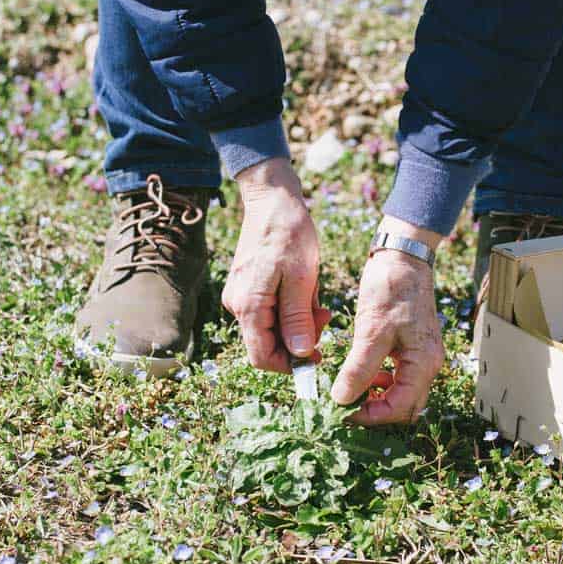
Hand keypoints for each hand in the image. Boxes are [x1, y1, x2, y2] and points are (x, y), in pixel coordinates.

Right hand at [222, 157, 329, 372]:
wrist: (272, 198)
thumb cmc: (288, 232)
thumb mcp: (302, 277)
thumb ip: (298, 318)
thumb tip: (300, 354)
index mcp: (248, 305)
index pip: (262, 357)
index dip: (290, 365)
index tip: (317, 356)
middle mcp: (238, 305)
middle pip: (267, 344)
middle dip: (298, 339)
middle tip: (324, 316)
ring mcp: (241, 295)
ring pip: (271, 328)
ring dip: (298, 322)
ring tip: (316, 297)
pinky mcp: (249, 286)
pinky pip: (270, 310)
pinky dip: (291, 308)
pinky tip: (305, 289)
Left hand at [331, 219, 443, 426]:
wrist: (402, 256)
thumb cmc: (391, 289)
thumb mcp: (371, 330)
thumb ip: (358, 368)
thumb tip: (342, 399)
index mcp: (423, 363)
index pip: (401, 408)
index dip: (372, 416)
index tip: (343, 413)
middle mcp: (428, 363)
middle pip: (405, 405)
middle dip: (376, 410)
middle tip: (345, 407)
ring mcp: (421, 355)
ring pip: (401, 391)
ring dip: (376, 396)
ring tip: (349, 388)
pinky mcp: (411, 345)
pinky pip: (398, 374)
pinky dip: (378, 379)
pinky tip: (359, 371)